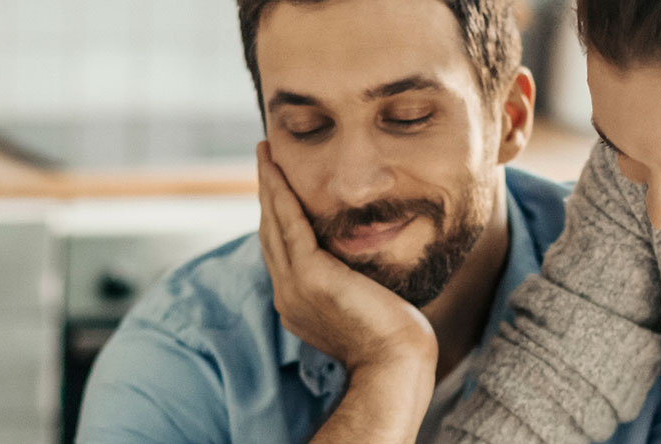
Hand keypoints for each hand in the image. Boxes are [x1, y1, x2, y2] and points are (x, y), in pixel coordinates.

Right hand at [256, 141, 438, 372]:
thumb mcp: (366, 305)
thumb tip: (365, 270)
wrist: (396, 362)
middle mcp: (288, 293)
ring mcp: (294, 285)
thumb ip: (354, 285)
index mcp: (298, 302)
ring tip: (265, 153)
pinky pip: (288, 224)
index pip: (282, 250)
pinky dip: (280, 194)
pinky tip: (275, 169)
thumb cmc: (395, 340)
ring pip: (273, 224)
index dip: (277, 216)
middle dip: (266, 193)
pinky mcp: (310, 276)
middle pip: (270, 232)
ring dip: (267, 185)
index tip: (277, 188)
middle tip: (264, 158)